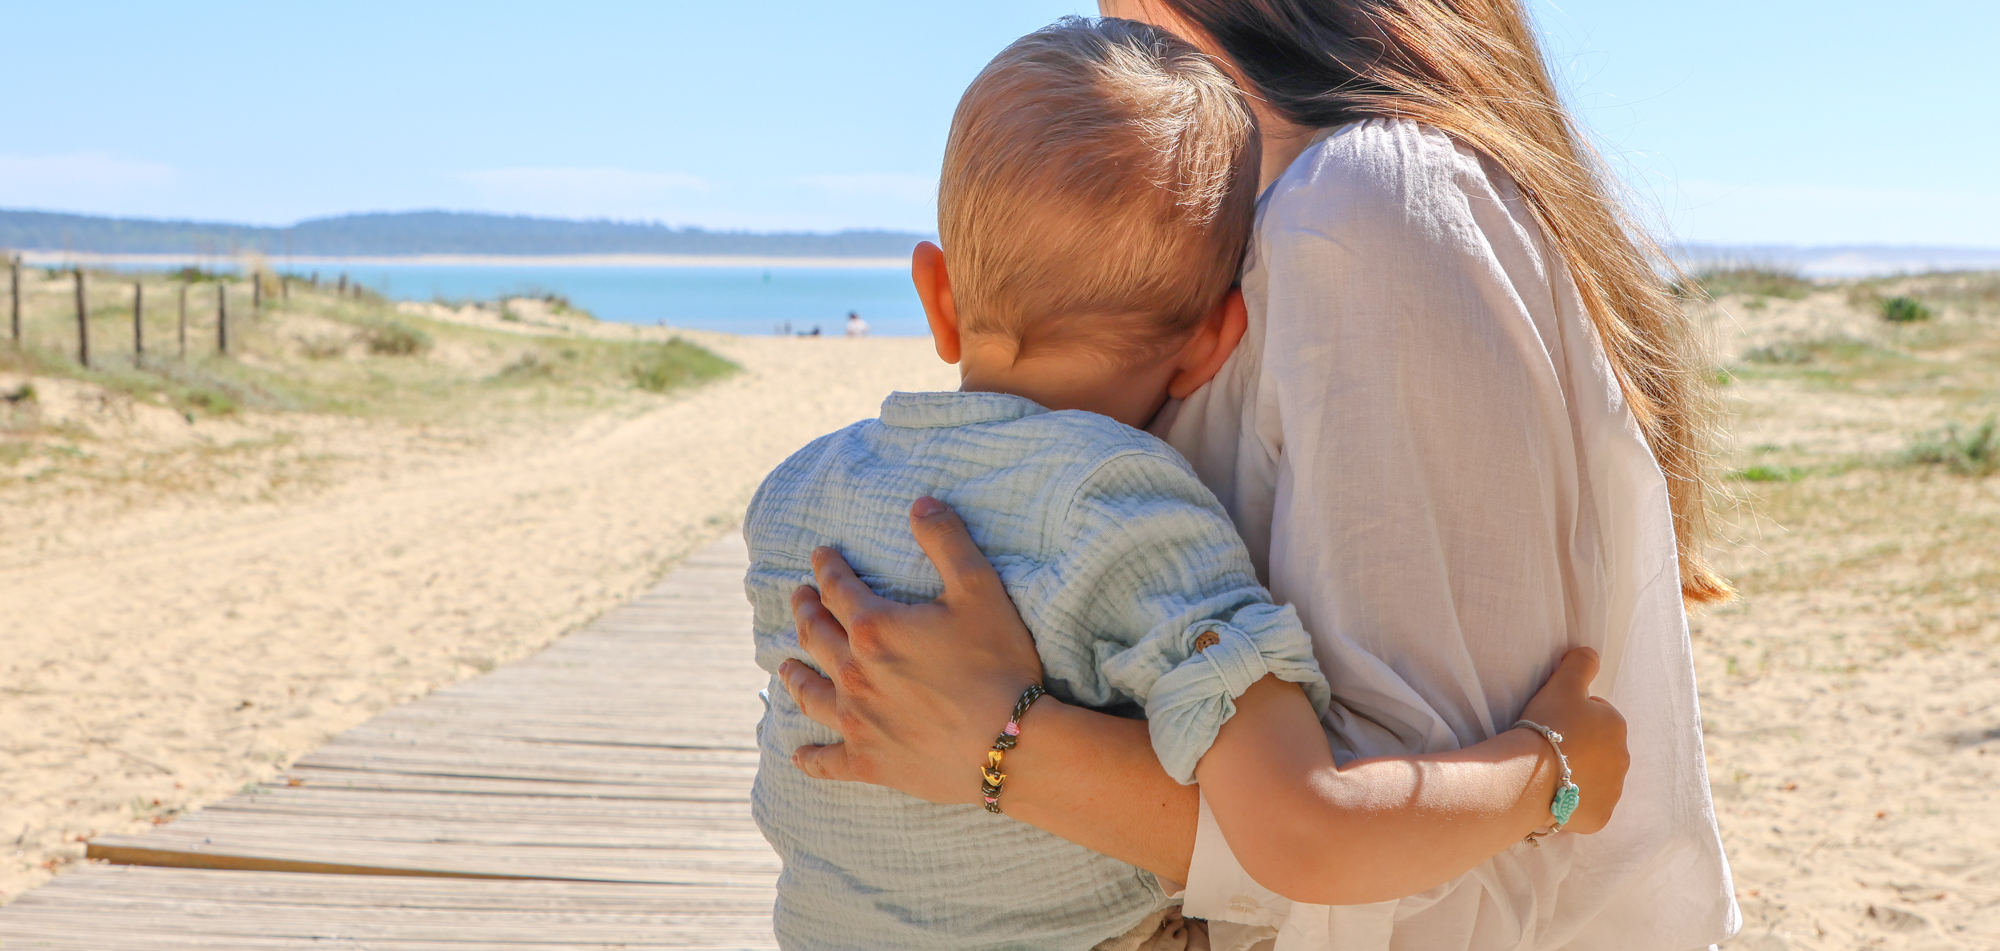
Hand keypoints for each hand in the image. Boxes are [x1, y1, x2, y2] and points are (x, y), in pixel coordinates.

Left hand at [779, 497, 1045, 804]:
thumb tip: (920, 502)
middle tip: (798, 598)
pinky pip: (827, 760)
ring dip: (795, 675)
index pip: (838, 588)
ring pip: (811, 694)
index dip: (827, 568)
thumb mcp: (980, 589)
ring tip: (785, 665)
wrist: (1012, 745)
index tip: (819, 556)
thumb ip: (946, 540)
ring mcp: (858, 721)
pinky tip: (798, 755)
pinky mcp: (869, 762)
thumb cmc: (999, 664)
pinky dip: (811, 757)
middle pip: (816, 635)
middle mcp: (855, 673)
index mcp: (875, 627)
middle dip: (805, 611)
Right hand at [1515, 647, 1627, 834]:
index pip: (1597, 716)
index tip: (1552, 723)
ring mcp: (1613, 791)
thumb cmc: (1547, 726)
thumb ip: (1581, 663)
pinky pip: (1588, 808)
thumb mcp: (1562, 684)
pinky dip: (1575, 803)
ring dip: (1579, 775)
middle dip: (1580, 748)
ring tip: (1549, 773)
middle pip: (1599, 749)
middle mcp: (1623, 759)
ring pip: (1596, 779)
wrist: (1531, 775)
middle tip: (1549, 748)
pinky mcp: (1600, 817)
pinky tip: (1553, 796)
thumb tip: (1592, 653)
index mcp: (1617, 725)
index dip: (1572, 718)